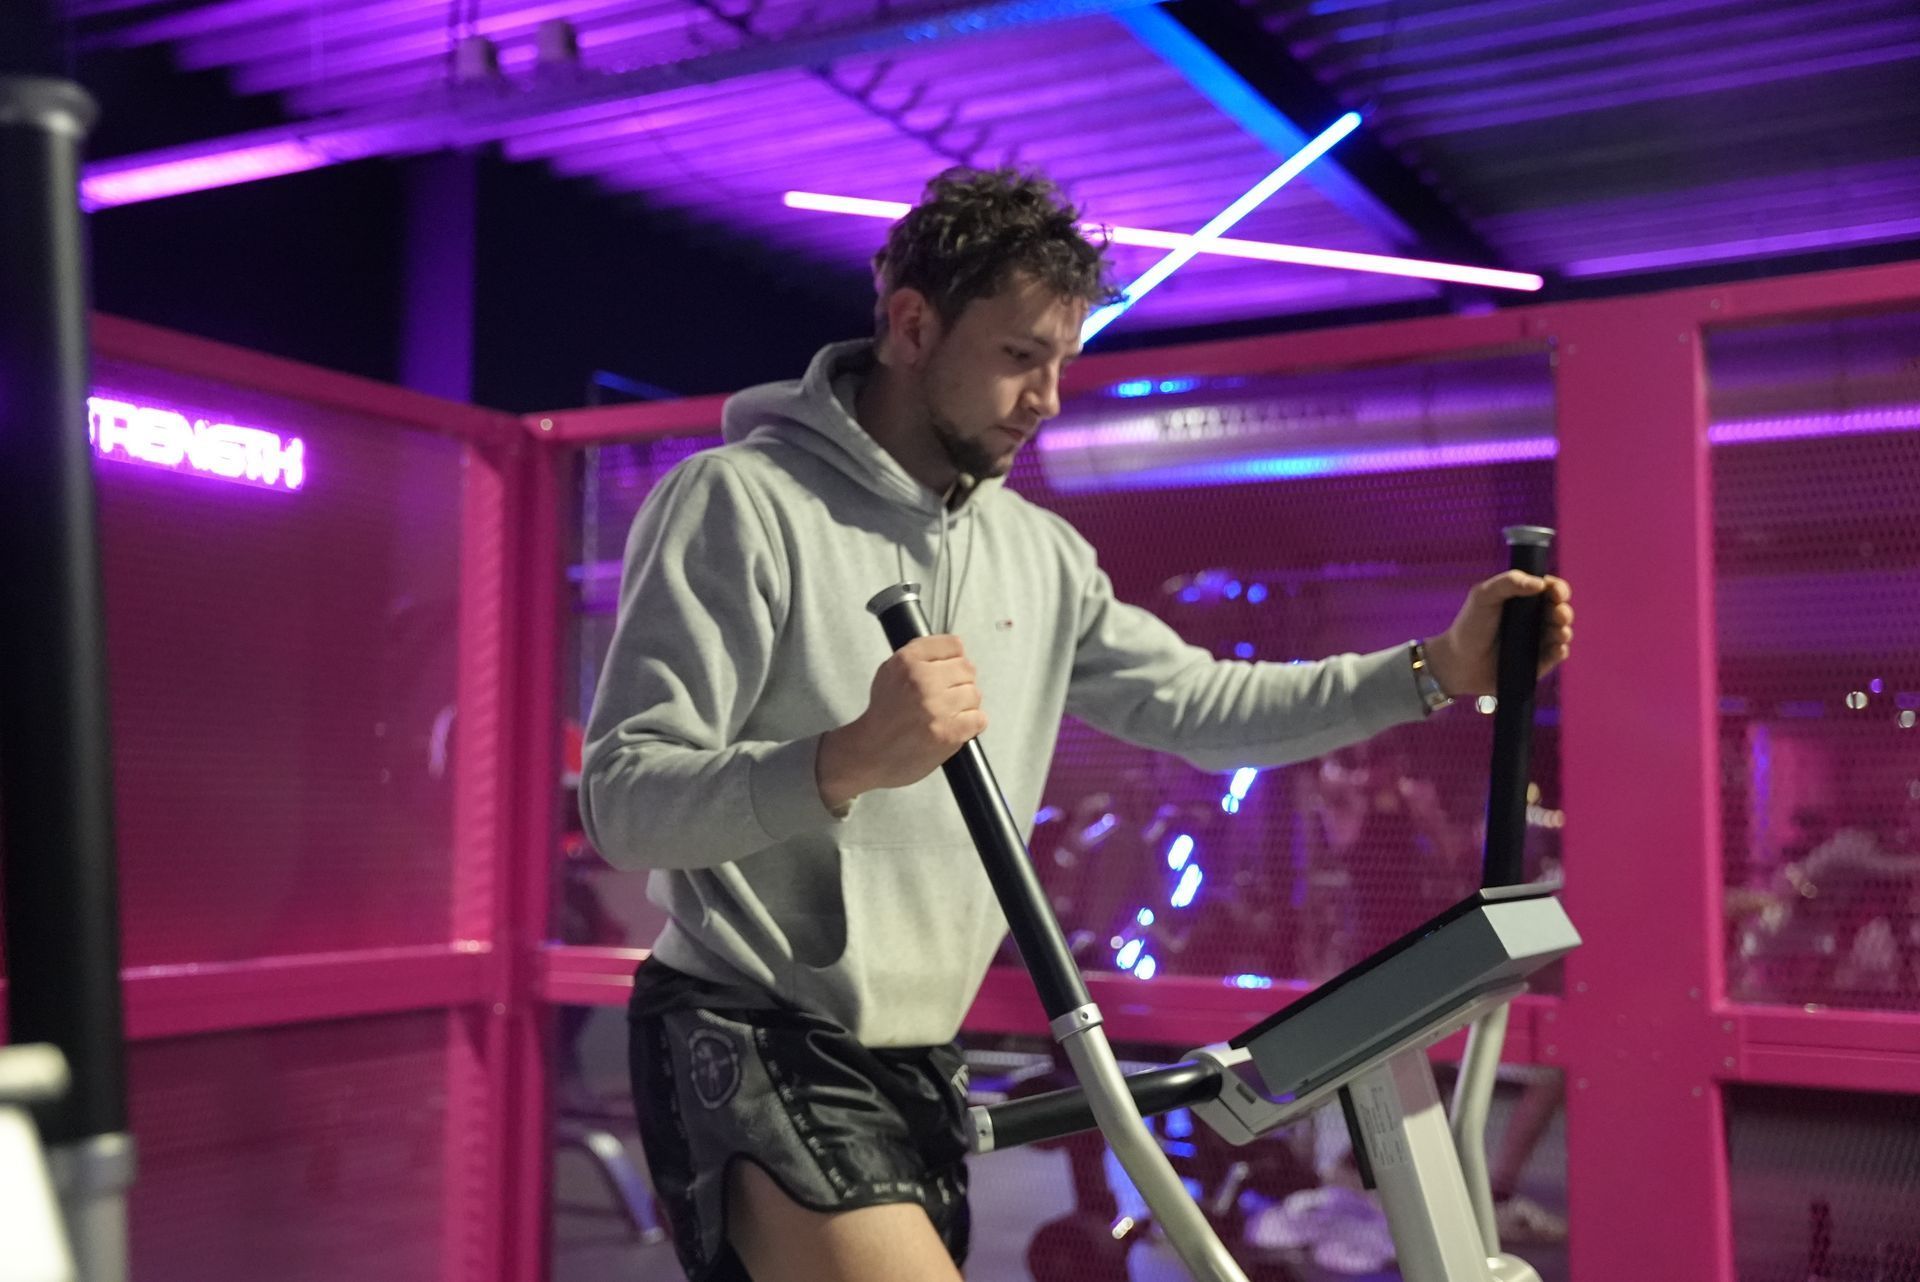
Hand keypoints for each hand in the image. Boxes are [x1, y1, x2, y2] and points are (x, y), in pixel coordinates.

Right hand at [816, 635, 986, 808]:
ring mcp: (937, 708)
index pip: (953, 645)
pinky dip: (971, 724)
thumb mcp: (890, 672)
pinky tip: (954, 726)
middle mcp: (922, 681)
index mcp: (907, 662)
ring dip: (965, 705)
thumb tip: (955, 652)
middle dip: (959, 683)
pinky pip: (979, 718)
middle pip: (967, 669)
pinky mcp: (950, 733)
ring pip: (974, 694)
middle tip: (945, 697)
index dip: (953, 659)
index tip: (947, 670)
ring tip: (946, 714)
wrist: (871, 754)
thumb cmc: (883, 716)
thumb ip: (919, 656)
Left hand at [1424, 572, 1573, 697]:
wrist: (1457, 662)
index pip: (1550, 590)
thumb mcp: (1483, 596)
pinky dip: (1561, 651)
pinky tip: (1558, 648)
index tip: (1555, 591)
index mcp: (1524, 599)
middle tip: (1558, 613)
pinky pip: (1556, 656)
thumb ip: (1507, 582)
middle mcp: (1534, 619)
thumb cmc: (1469, 625)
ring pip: (1562, 633)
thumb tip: (1540, 583)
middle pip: (1561, 610)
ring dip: (1564, 630)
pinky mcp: (1537, 663)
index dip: (1558, 589)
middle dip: (1564, 611)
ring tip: (1559, 631)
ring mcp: (1537, 641)